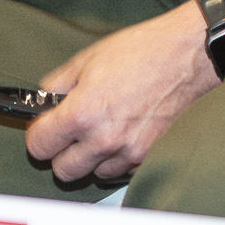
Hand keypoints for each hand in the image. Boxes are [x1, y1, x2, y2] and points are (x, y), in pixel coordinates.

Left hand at [24, 0, 219, 182]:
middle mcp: (104, 140)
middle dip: (61, 152)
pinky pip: (122, 170)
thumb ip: (57, 84)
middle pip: (63, 171)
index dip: (38, 134)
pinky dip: (117, 158)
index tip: (44, 127)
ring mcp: (129, 153)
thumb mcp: (88, 59)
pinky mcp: (149, 157)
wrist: (186, 56)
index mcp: (82, 113)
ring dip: (92, 157)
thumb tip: (42, 100)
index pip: (39, 146)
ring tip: (102, 128)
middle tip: (70, 131)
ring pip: (94, 173)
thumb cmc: (142, 51)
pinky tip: (123, 133)